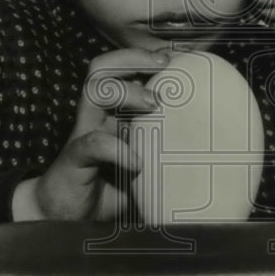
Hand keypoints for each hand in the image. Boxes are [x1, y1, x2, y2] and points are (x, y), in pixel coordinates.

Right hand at [13, 48, 168, 221]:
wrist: (64, 220)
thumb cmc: (109, 189)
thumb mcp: (144, 163)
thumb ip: (164, 149)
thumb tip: (210, 146)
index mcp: (112, 114)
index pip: (123, 71)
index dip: (147, 58)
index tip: (178, 56)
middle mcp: (96, 117)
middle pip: (103, 69)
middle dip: (133, 59)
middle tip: (164, 65)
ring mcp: (82, 134)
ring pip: (93, 91)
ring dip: (125, 91)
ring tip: (152, 104)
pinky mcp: (74, 159)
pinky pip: (93, 143)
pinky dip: (118, 149)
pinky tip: (137, 163)